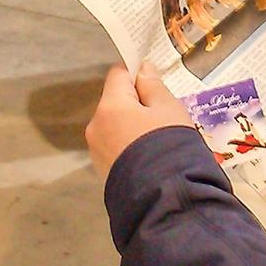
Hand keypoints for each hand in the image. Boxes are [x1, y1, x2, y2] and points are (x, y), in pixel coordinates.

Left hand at [85, 62, 191, 178]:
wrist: (163, 195)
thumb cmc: (169, 144)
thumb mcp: (169, 109)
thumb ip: (154, 86)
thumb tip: (143, 69)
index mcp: (111, 106)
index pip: (118, 74)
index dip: (137, 73)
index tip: (157, 81)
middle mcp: (96, 126)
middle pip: (116, 101)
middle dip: (138, 103)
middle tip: (165, 114)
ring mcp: (97, 150)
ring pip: (117, 125)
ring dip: (134, 125)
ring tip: (160, 138)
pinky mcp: (103, 169)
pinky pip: (117, 146)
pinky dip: (131, 144)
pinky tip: (151, 155)